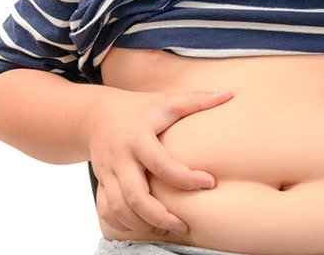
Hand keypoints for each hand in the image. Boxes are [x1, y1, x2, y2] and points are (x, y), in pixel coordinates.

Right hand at [88, 88, 232, 235]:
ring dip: (143, 225)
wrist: (95, 115)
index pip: (161, 164)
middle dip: (160, 216)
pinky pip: (107, 211)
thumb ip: (196, 100)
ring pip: (119, 208)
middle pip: (136, 195)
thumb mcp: (165, 101)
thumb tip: (229, 93)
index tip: (209, 183)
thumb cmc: (139, 109)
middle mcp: (121, 157)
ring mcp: (107, 172)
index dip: (185, 178)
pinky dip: (123, 224)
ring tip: (167, 229)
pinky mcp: (101, 183)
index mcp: (138, 137)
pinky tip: (144, 226)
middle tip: (184, 225)